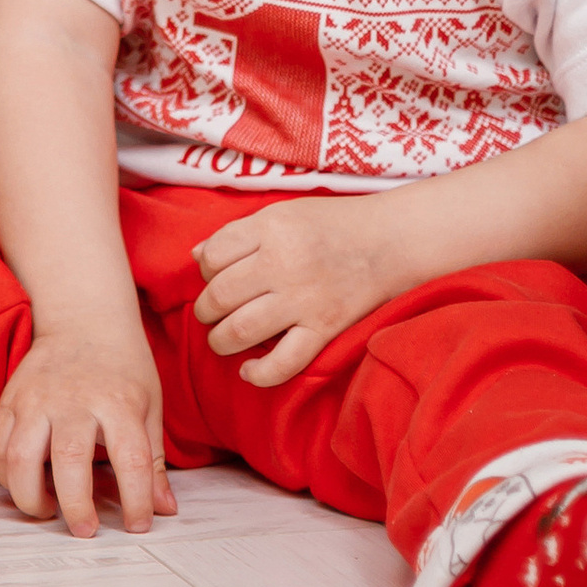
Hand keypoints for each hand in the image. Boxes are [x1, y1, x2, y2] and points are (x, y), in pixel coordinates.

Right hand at [0, 324, 176, 538]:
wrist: (84, 318)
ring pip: (21, 457)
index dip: (137, 501)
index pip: (132, 459)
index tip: (137, 525)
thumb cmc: (123, 366)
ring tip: (49, 511)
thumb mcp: (149, 405)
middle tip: (85, 530)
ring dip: (31, 497)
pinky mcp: (11, 399)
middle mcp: (75, 399)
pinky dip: (7, 478)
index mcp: (118, 402)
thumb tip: (165, 509)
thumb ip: (154, 461)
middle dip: (76, 506)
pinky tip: (27, 487)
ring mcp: (37, 398)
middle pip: (70, 461)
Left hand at [192, 193, 402, 386]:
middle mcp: (284, 263)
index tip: (214, 276)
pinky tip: (249, 370)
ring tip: (223, 339)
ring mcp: (305, 300)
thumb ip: (238, 233)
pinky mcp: (325, 329)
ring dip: (221, 341)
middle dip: (206, 310)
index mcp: (271, 228)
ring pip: (242, 330)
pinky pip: (284, 363)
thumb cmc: (332, 223)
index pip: (213, 256)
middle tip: (212, 313)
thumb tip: (196, 257)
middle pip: (221, 295)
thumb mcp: (282, 212)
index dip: (205, 269)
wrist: (390, 239)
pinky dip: (259, 374)